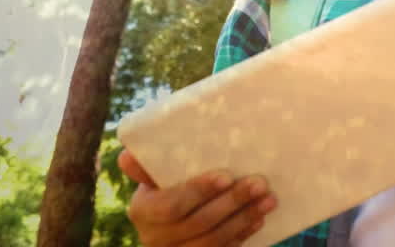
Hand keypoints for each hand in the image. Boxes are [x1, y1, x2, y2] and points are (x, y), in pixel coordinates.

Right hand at [118, 148, 277, 246]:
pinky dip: (242, 235)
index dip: (199, 192)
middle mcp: (155, 238)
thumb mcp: (154, 175)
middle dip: (232, 202)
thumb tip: (126, 155)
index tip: (225, 176)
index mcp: (142, 211)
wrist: (170, 222)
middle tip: (259, 183)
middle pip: (199, 223)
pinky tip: (258, 219)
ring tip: (268, 199)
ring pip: (213, 241)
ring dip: (244, 219)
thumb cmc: (165, 186)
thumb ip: (147, 165)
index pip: (170, 206)